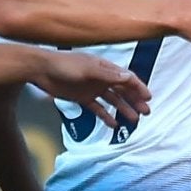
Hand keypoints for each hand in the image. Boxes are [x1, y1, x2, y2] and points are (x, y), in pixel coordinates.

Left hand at [30, 49, 151, 128]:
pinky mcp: (82, 98)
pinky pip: (97, 108)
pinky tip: (113, 125)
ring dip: (123, 109)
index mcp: (105, 68)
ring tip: (133, 121)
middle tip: (145, 112)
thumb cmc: (65, 66)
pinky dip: (105, 116)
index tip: (148, 98)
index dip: (138, 88)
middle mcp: (101, 78)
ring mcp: (92, 88)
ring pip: (112, 100)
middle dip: (135, 101)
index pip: (126, 78)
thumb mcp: (88, 69)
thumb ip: (108, 75)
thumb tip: (129, 78)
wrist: (42, 70)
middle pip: (122, 90)